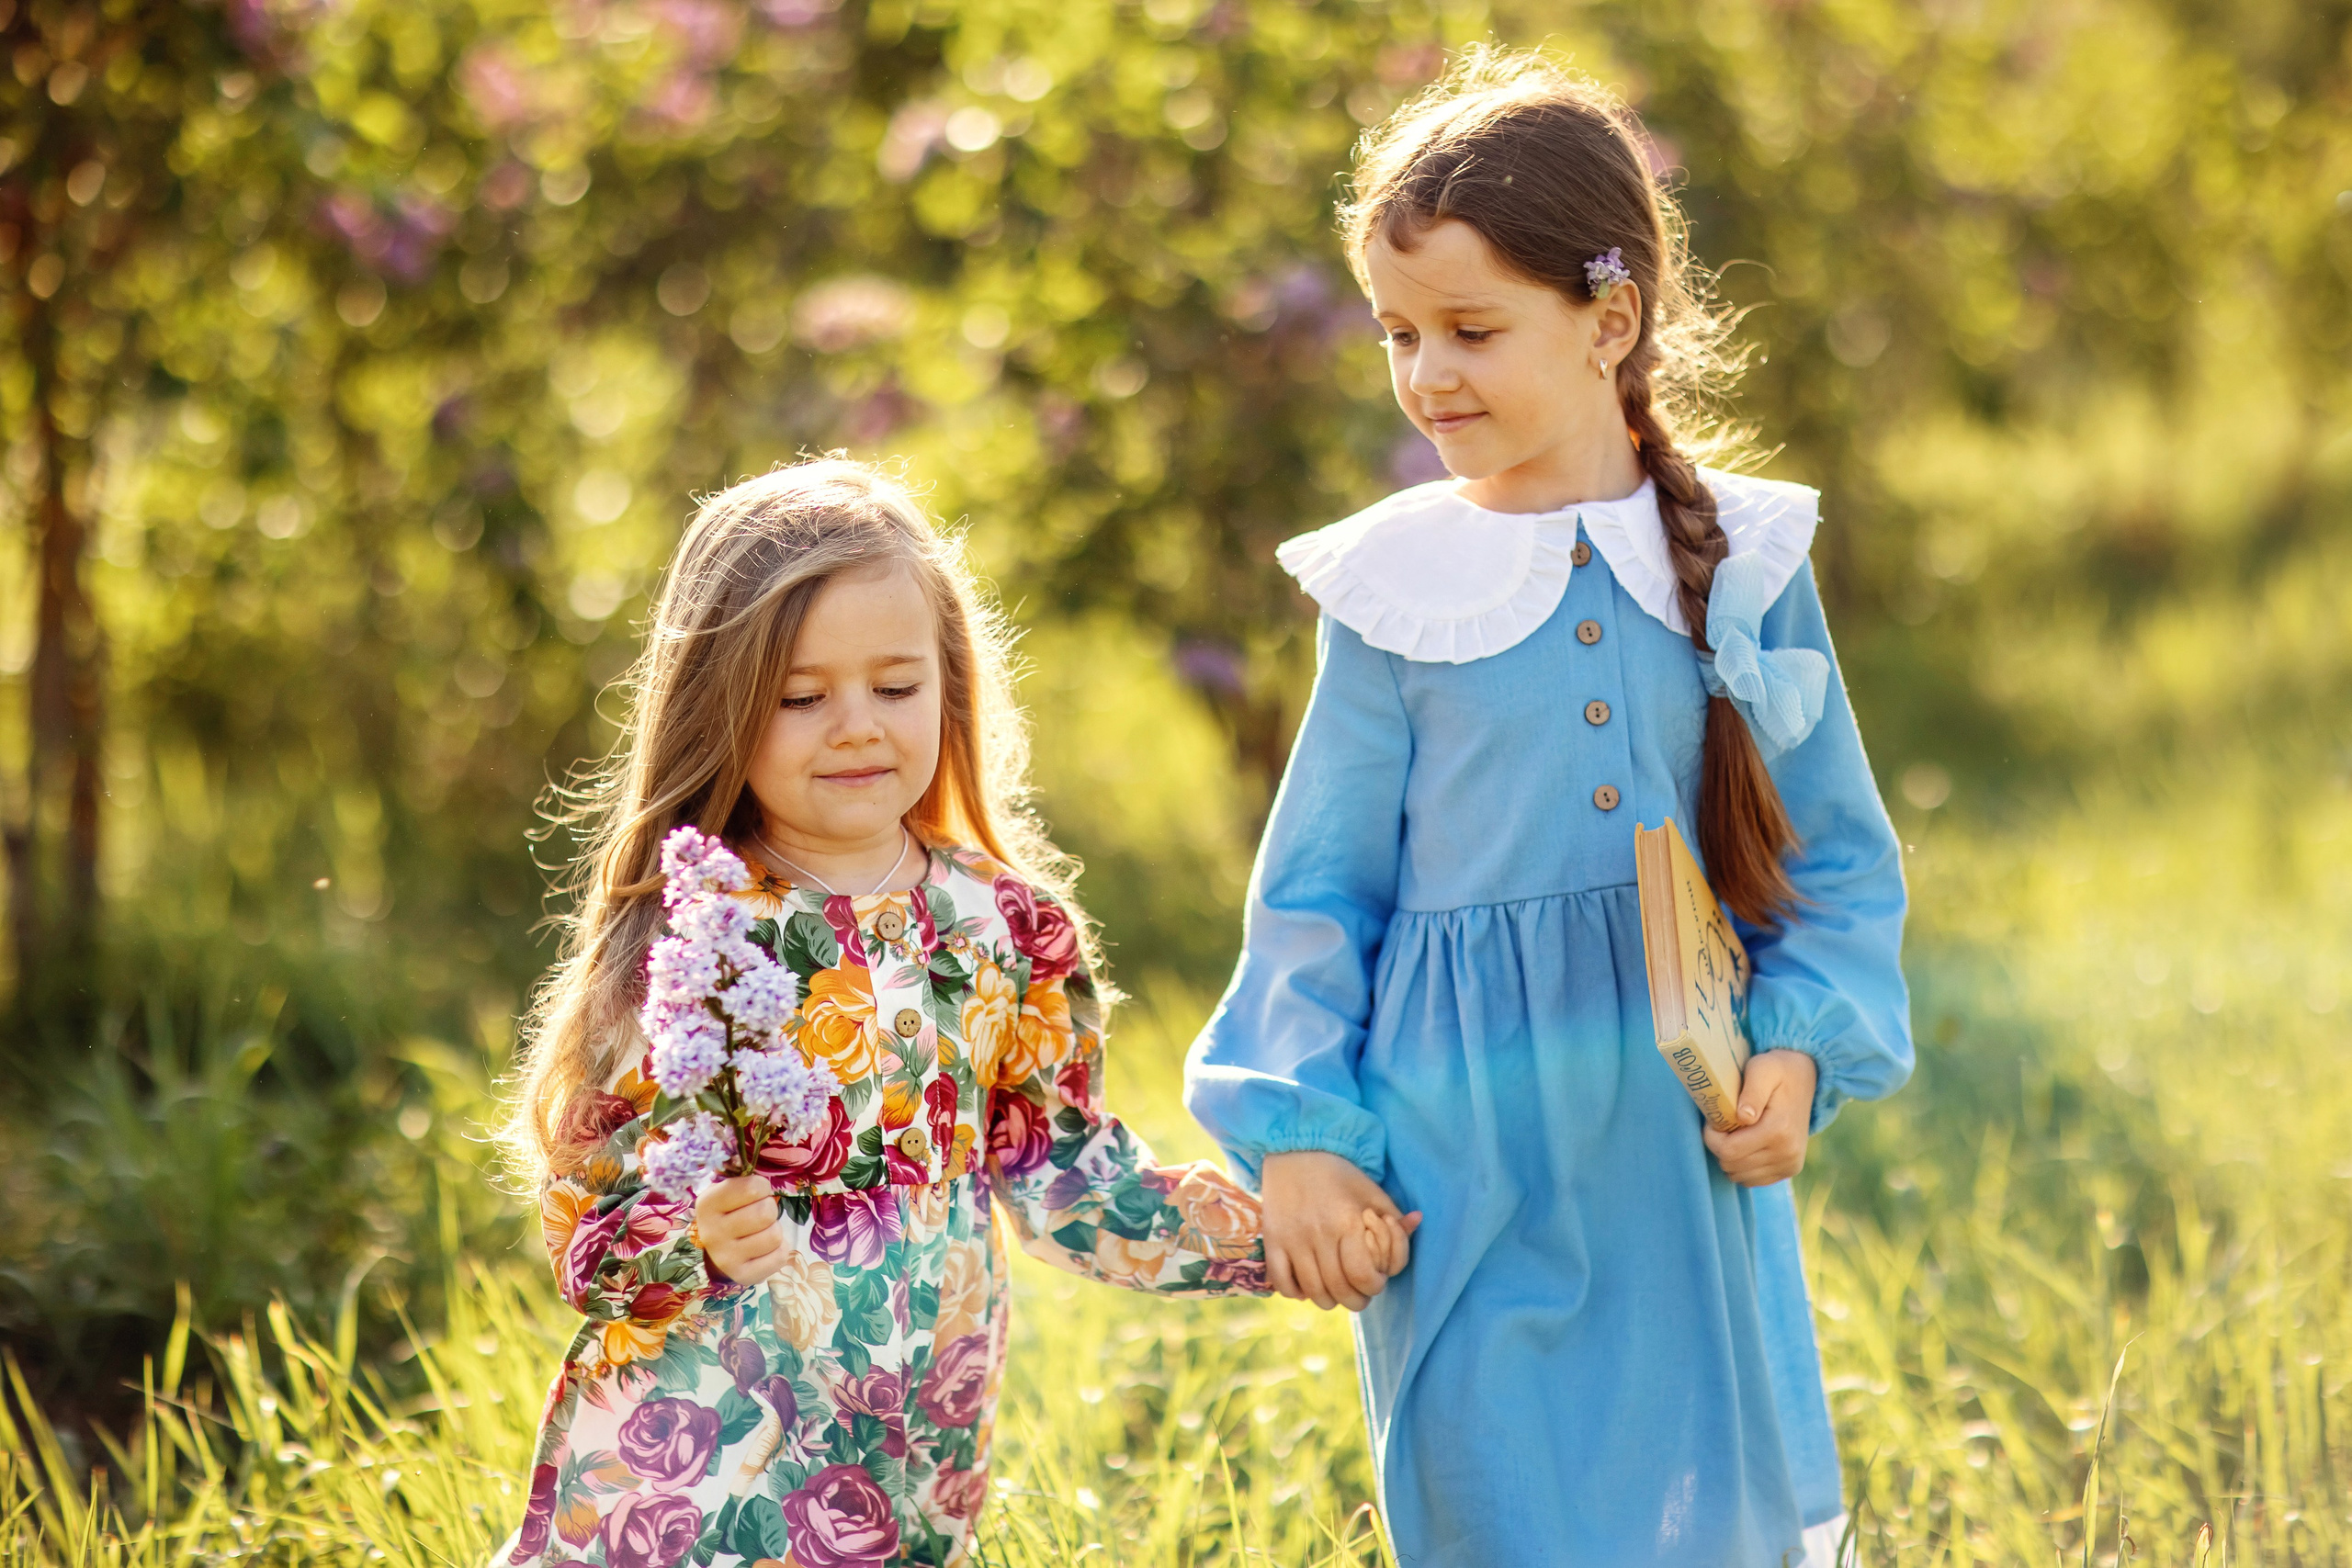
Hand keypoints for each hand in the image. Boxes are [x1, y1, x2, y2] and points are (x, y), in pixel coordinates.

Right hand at [693, 1174, 786, 1284]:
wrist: (715, 1255)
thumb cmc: (729, 1214)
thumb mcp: (726, 1192)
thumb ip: (740, 1177)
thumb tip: (752, 1161)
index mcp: (707, 1204)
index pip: (754, 1187)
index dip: (761, 1188)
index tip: (752, 1194)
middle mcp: (712, 1232)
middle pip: (766, 1212)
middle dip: (769, 1209)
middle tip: (758, 1215)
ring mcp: (726, 1258)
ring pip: (775, 1235)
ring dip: (774, 1230)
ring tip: (760, 1232)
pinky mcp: (743, 1276)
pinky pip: (780, 1256)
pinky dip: (779, 1250)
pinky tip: (764, 1249)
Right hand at [1260, 1151, 1421, 1311]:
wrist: (1294, 1151)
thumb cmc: (1339, 1174)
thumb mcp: (1371, 1191)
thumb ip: (1394, 1216)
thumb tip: (1417, 1221)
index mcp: (1348, 1222)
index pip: (1362, 1276)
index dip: (1374, 1286)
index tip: (1376, 1280)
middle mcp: (1319, 1234)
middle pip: (1339, 1291)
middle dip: (1356, 1299)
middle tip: (1360, 1292)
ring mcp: (1293, 1240)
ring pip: (1313, 1293)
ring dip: (1330, 1300)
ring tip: (1337, 1291)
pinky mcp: (1272, 1241)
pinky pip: (1283, 1284)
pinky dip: (1297, 1293)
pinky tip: (1307, 1285)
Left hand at [1703, 1049, 1817, 1185]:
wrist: (1805, 1078)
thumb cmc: (1777, 1070)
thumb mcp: (1762, 1069)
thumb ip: (1752, 1092)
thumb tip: (1744, 1117)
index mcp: (1778, 1130)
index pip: (1728, 1151)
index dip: (1712, 1137)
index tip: (1713, 1120)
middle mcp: (1787, 1153)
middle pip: (1731, 1166)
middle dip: (1719, 1146)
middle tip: (1724, 1124)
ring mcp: (1790, 1164)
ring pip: (1739, 1176)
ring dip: (1730, 1157)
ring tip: (1737, 1133)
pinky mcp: (1790, 1170)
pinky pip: (1752, 1180)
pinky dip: (1743, 1166)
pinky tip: (1746, 1144)